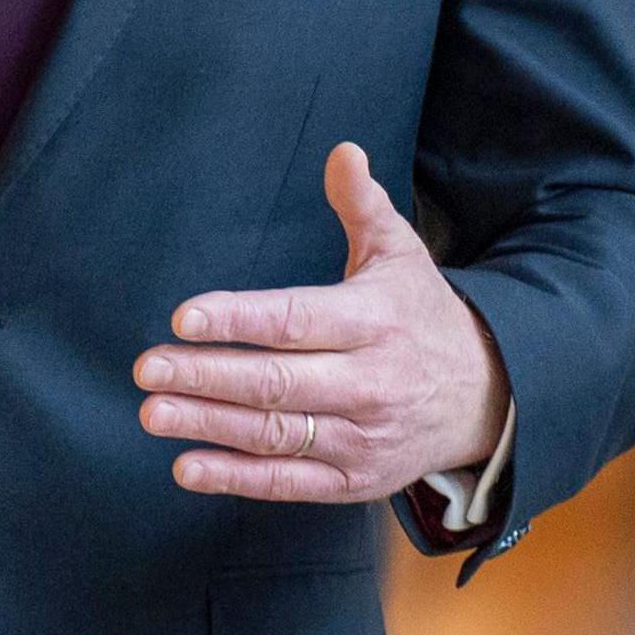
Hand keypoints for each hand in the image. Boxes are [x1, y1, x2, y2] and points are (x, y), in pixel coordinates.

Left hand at [134, 143, 509, 501]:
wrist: (487, 396)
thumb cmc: (421, 315)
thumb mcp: (401, 254)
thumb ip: (363, 205)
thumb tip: (342, 151)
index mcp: (375, 319)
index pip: (297, 320)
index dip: (238, 319)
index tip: (183, 317)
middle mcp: (370, 381)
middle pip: (278, 382)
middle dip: (207, 375)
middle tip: (147, 367)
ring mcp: (363, 436)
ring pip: (276, 433)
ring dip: (209, 424)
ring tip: (153, 411)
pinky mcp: (356, 479)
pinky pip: (290, 483)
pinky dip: (237, 478)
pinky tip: (188, 466)